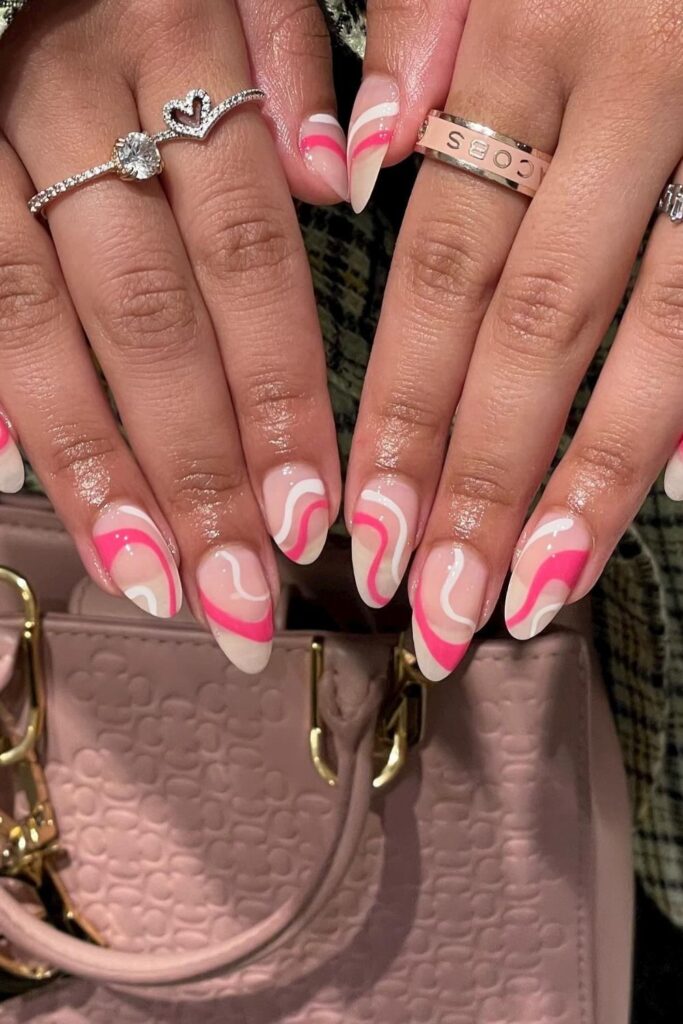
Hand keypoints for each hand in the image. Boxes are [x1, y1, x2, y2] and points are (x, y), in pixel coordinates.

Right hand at [0, 0, 346, 671]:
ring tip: (153, 581)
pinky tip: (18, 486)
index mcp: (173, 47)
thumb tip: (338, 179)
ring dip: (101, 470)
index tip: (310, 515)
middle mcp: (69, 99)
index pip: (247, 258)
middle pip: (150, 319)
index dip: (278, 396)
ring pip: (38, 331)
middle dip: (200, 471)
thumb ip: (293, 59)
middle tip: (244, 594)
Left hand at [346, 0, 682, 678]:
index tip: (365, 529)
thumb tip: (365, 159)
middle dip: (482, 483)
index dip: (404, 410)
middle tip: (433, 607)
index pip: (444, 269)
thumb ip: (425, 25)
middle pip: (538, 330)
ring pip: (659, 336)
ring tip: (532, 596)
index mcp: (531, 40)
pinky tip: (670, 499)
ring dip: (589, 481)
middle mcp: (631, 96)